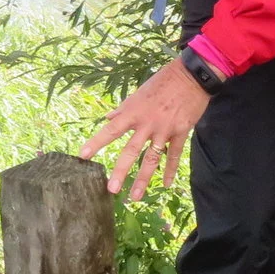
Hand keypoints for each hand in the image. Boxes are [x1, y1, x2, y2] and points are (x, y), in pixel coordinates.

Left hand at [78, 58, 210, 199]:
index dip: (96, 143)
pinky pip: (173, 155)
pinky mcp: (180, 133)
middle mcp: (147, 124)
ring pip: (152, 159)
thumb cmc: (162, 82)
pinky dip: (170, 170)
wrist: (191, 77)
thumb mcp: (139, 93)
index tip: (82, 156)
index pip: (111, 130)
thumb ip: (123, 108)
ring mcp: (164, 130)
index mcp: (133, 112)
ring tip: (135, 196)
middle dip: (121, 171)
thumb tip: (107, 118)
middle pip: (131, 151)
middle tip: (112, 189)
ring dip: (143, 179)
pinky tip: (165, 184)